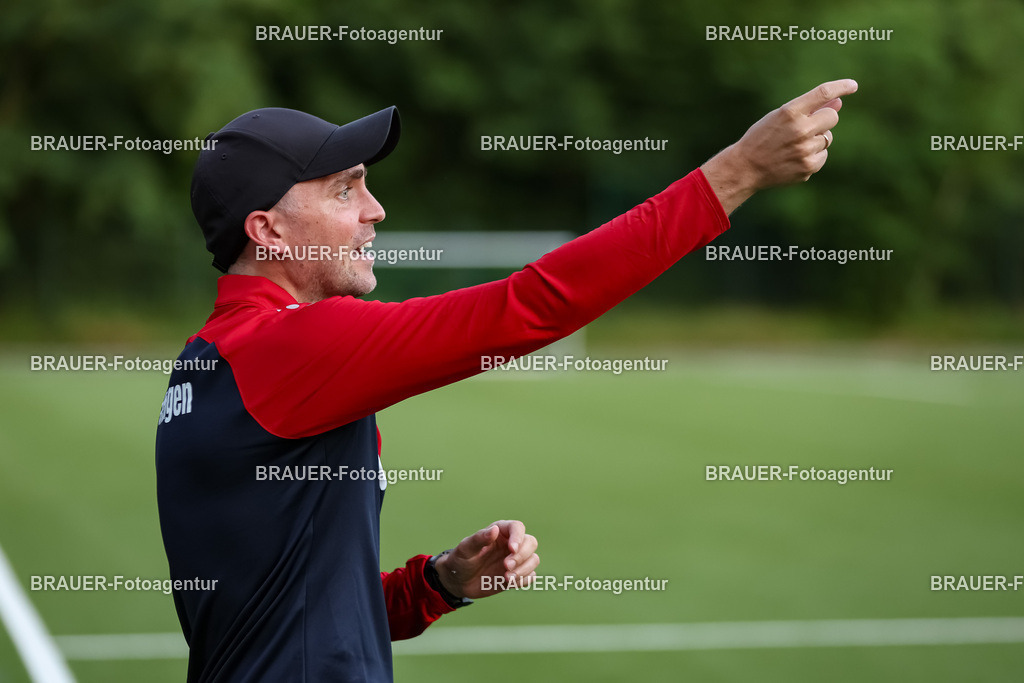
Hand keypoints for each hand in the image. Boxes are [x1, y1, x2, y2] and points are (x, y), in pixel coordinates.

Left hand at [434, 520, 538, 598]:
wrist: (459, 581)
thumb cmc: (461, 560)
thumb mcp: (466, 549)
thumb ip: (479, 539)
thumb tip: (494, 530)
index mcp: (500, 532)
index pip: (517, 527)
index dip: (518, 537)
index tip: (511, 549)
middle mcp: (511, 543)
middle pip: (530, 542)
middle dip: (521, 556)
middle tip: (506, 566)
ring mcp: (516, 559)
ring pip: (533, 559)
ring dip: (524, 569)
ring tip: (507, 578)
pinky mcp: (517, 574)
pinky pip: (531, 575)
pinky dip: (524, 579)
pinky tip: (509, 582)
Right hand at [701, 79, 858, 213]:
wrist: (745, 168)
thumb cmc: (762, 138)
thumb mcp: (780, 116)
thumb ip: (809, 109)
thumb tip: (839, 102)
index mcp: (790, 112)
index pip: (823, 93)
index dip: (841, 86)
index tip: (852, 85)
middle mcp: (800, 130)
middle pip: (832, 117)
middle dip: (824, 119)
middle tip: (807, 125)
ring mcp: (805, 151)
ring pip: (827, 138)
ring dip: (816, 139)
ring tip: (793, 146)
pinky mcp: (808, 167)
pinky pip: (823, 155)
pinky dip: (813, 155)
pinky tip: (794, 158)